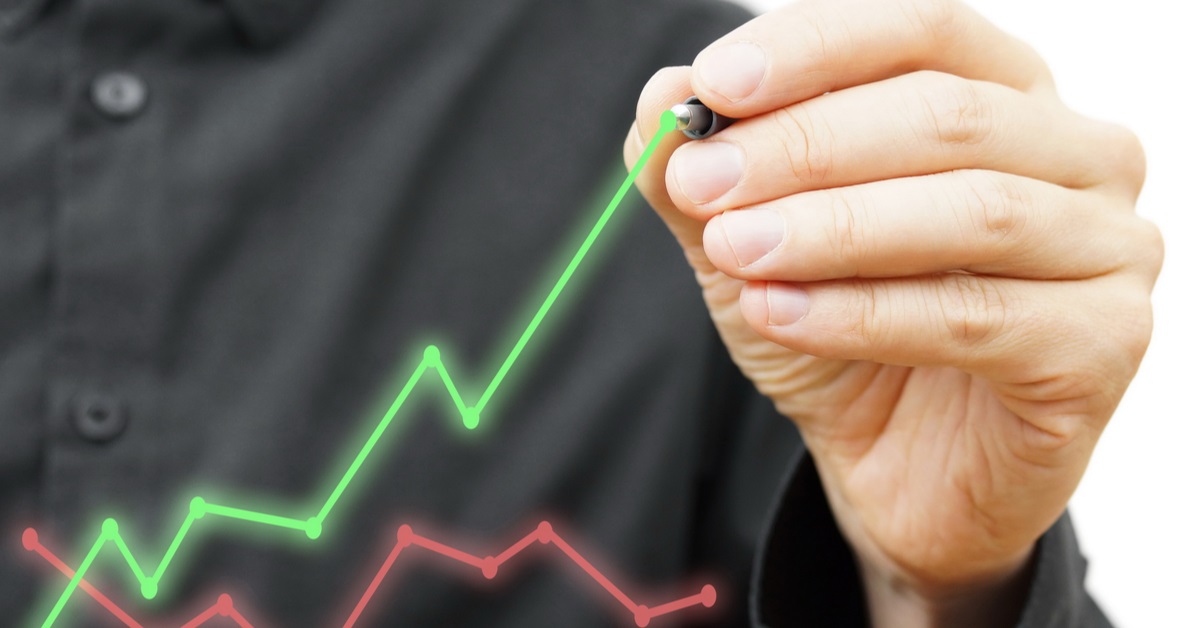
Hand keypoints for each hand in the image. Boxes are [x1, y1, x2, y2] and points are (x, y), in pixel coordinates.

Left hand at [626, 0, 1161, 624]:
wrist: (897, 467)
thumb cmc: (847, 332)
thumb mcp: (756, 243)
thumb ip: (711, 173)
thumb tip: (663, 98)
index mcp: (1004, 96)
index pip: (922, 30)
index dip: (816, 49)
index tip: (714, 87)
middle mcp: (1076, 154)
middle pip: (947, 114)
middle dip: (807, 146)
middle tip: (704, 182)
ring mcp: (1107, 246)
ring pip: (973, 210)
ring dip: (833, 228)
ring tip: (737, 249)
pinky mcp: (1103, 343)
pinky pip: (977, 317)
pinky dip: (863, 314)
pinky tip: (780, 315)